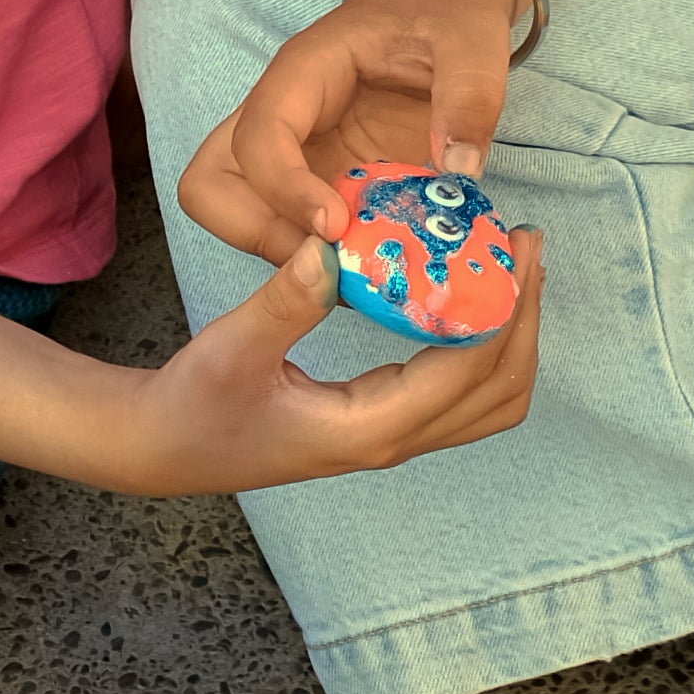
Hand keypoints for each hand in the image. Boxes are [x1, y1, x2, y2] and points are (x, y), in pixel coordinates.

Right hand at [93, 225, 544, 495]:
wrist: (167, 448)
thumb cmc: (195, 402)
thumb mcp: (232, 346)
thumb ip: (284, 301)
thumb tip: (329, 247)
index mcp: (368, 427)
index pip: (466, 369)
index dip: (503, 307)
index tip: (513, 245)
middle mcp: (392, 441)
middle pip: (499, 391)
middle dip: (525, 319)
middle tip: (526, 246)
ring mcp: (391, 439)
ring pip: (489, 402)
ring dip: (513, 338)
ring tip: (511, 270)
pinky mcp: (383, 426)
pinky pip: (462, 397)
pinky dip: (485, 350)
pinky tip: (469, 300)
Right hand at [174, 0, 519, 261]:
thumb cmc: (445, 9)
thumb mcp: (471, 39)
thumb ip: (470, 98)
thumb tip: (459, 172)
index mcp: (306, 71)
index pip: (258, 135)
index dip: (284, 189)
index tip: (335, 225)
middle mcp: (284, 116)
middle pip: (212, 183)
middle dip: (256, 232)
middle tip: (327, 259)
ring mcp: (297, 153)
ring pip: (239, 212)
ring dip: (282, 250)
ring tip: (351, 269)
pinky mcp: (321, 179)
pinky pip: (292, 227)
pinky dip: (319, 257)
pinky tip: (373, 264)